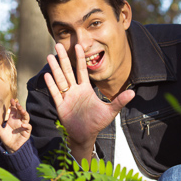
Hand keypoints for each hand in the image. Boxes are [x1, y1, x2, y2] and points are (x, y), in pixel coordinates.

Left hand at [0, 99, 30, 151]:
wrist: (11, 148)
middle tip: (17, 103)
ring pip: (26, 117)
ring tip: (22, 110)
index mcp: (12, 120)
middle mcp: (18, 121)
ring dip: (24, 113)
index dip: (13, 105)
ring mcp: (23, 126)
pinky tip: (22, 125)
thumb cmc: (6, 139)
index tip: (12, 100)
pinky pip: (28, 127)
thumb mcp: (0, 132)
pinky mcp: (26, 132)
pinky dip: (26, 125)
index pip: (14, 110)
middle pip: (20, 112)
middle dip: (19, 107)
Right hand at [44, 43, 133, 163]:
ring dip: (55, 68)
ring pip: (60, 79)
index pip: (82, 70)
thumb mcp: (110, 111)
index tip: (78, 46)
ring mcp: (67, 97)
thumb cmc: (97, 123)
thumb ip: (120, 101)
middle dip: (63, 58)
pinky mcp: (61, 106)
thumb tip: (133, 93)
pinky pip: (55, 93)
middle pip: (68, 71)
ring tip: (50, 56)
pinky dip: (52, 85)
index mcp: (86, 89)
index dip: (80, 58)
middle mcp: (75, 90)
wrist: (86, 135)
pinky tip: (47, 75)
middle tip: (59, 45)